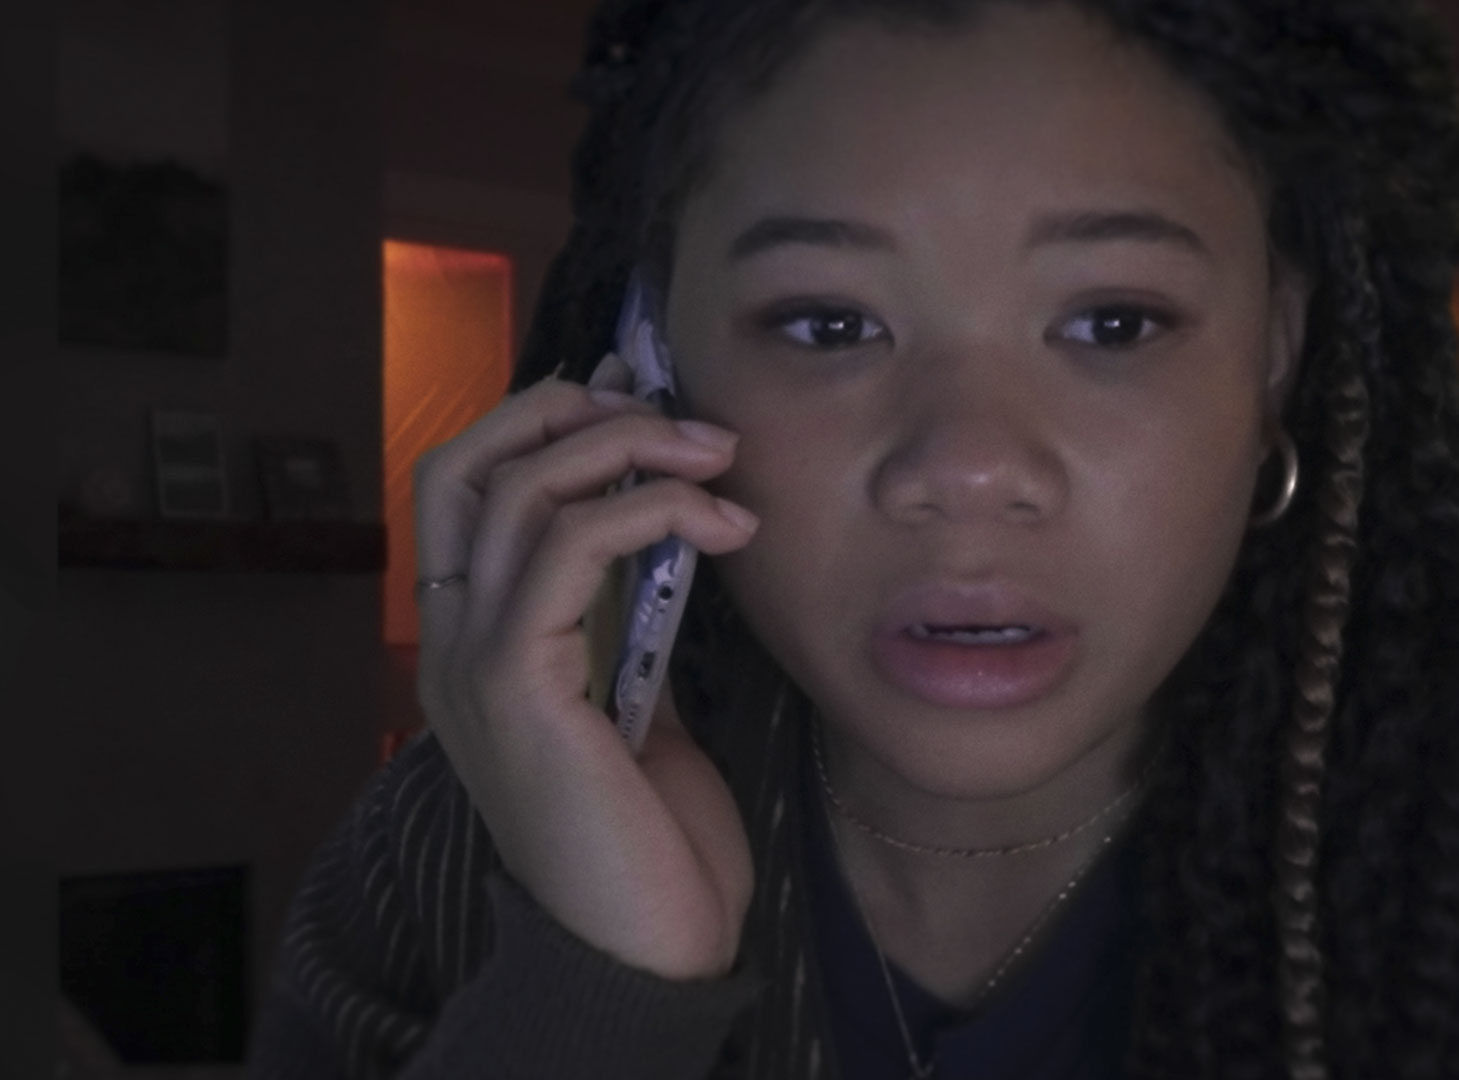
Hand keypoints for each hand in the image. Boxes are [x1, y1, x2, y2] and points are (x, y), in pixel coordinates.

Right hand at [411, 354, 757, 978]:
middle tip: (677, 414)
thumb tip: (663, 516)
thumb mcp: (643, 697)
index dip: (546, 422)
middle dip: (566, 411)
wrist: (647, 950)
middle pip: (462, 462)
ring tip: (719, 458)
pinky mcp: (513, 686)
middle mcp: (451, 642)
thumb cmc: (652, 835)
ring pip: (514, 488)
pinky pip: (563, 548)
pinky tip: (720, 526)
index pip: (470, 486)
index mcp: (476, 641)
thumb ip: (632, 612)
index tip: (642, 396)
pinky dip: (645, 510)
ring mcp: (470, 662)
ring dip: (626, 447)